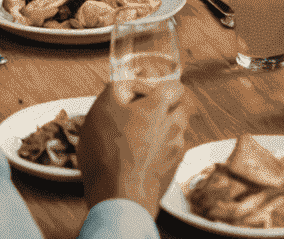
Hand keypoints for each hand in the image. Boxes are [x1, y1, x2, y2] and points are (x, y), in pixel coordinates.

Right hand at [79, 79, 187, 216]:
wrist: (120, 198)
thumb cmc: (111, 151)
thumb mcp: (104, 106)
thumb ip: (119, 88)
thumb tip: (129, 86)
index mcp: (161, 105)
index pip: (175, 87)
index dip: (161, 87)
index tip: (146, 93)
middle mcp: (175, 126)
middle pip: (180, 109)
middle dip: (167, 109)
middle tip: (145, 114)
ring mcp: (175, 151)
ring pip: (176, 133)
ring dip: (162, 132)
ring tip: (139, 139)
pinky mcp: (172, 172)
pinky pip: (169, 155)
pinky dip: (158, 154)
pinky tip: (140, 160)